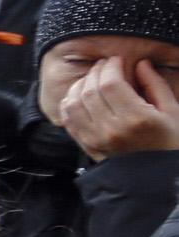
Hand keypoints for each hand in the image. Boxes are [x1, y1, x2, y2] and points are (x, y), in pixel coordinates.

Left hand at [58, 58, 178, 161]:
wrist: (159, 176)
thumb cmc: (171, 142)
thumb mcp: (173, 111)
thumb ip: (155, 85)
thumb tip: (141, 64)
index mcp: (136, 119)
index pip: (111, 84)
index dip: (110, 67)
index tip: (116, 60)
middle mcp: (112, 129)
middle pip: (91, 91)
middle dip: (96, 72)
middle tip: (104, 65)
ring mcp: (96, 139)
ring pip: (74, 104)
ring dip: (79, 85)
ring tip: (92, 78)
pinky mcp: (87, 146)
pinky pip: (68, 120)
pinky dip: (69, 104)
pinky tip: (79, 95)